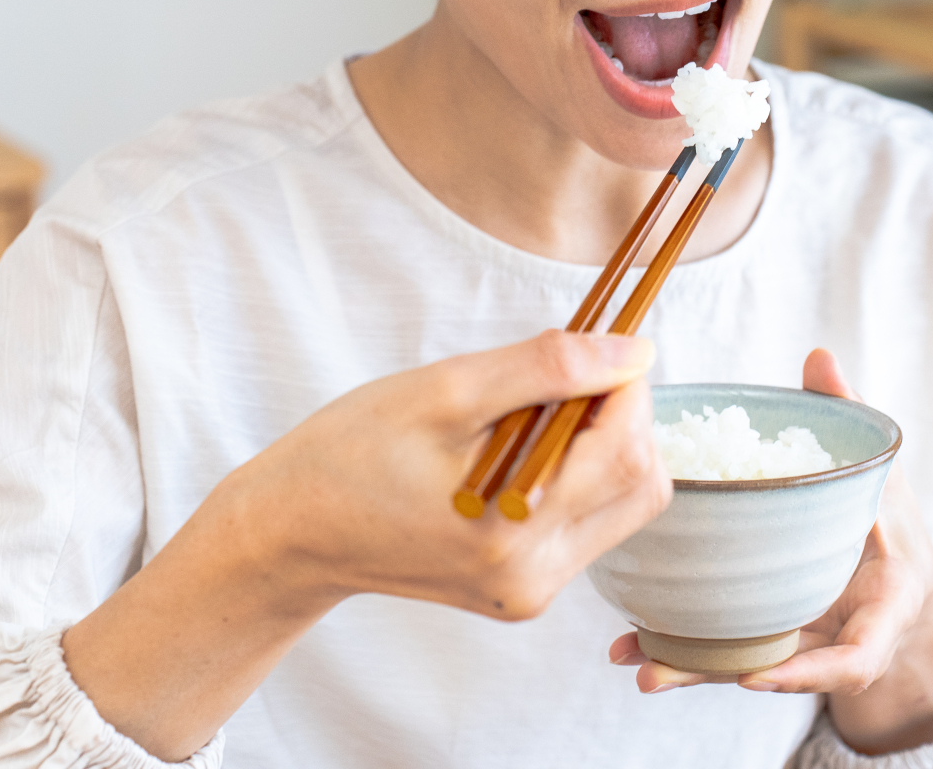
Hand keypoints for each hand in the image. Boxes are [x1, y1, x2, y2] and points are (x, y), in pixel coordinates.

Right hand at [66, 330, 670, 759]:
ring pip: (621, 504)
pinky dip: (572, 473)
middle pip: (639, 484)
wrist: (292, 532)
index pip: (626, 448)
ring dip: (598, 443)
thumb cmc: (350, 452)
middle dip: (621, 415)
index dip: (626, 383)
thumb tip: (636, 351)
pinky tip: (516, 449)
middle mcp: (533, 577)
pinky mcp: (522, 591)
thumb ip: (547, 370)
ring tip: (529, 411)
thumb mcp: (444, 391)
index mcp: (514, 532)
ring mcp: (530, 591)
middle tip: (562, 374)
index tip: (596, 341)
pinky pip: (585, 523)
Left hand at [608, 349, 932, 755]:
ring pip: (744, 666)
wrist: (901, 579)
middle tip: (654, 671)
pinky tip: (630, 645)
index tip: (757, 676)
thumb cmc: (892, 524)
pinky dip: (683, 650)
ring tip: (630, 661)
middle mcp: (838, 638)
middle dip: (719, 674)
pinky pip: (727, 650)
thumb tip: (818, 357)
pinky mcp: (769, 642)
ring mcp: (800, 646)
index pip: (856, 658)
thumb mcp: (884, 475)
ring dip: (686, 667)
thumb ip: (850, 420)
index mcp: (881, 609)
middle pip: (778, 673)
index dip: (810, 673)